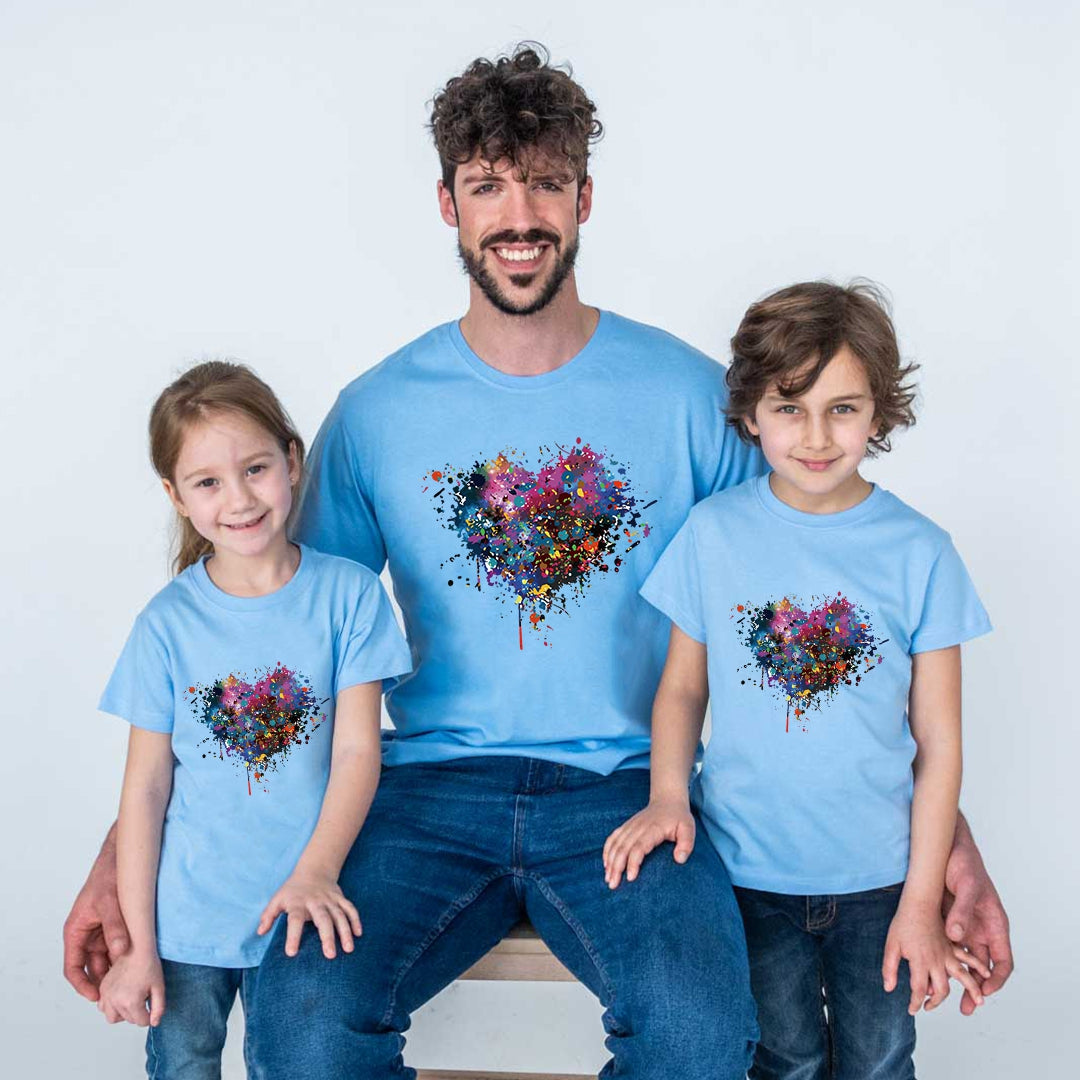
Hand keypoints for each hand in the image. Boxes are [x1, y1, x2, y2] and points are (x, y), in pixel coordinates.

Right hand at [63, 831, 129, 1000]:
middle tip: (121, 994)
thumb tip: (121, 951)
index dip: (82, 985)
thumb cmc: (108, 877)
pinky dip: (127, 956)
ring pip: (108, 959)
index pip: (73, 968)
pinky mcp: (116, 927)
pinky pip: (119, 947)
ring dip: (118, 970)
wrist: (123, 857)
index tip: (96, 997)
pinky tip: (140, 964)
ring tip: (132, 983)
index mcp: (76, 932)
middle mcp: (86, 935)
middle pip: (93, 967)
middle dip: (104, 981)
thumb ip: (115, 927)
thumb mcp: (110, 903)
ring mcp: (101, 932)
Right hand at [97, 949, 164, 1026]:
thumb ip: (159, 1008)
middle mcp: (115, 1001)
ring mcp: (106, 995)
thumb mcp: (160, 987)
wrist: (136, 947)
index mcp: (131, 1002)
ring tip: (132, 1000)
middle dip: (138, 1013)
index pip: (141, 1022)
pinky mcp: (102, 989)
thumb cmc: (149, 965)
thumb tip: (154, 1023)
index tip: (152, 1004)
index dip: (150, 1015)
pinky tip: (121, 997)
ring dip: (122, 1013)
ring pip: (113, 1017)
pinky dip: (111, 1006)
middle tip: (144, 998)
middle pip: (128, 1020)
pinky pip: (103, 1007)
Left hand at [257, 870, 361, 958]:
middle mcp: (315, 901)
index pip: (294, 920)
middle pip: (323, 919)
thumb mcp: (277, 899)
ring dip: (345, 931)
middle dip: (327, 936)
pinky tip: (359, 934)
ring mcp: (330, 900)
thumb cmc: (292, 890)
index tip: (291, 953)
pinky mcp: (340, 898)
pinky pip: (350, 909)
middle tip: (330, 955)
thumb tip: (260, 932)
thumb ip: (269, 915)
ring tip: (348, 949)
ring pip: (340, 915)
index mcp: (297, 903)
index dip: (292, 936)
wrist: (314, 870)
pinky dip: (355, 920)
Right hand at [602, 796, 695, 888]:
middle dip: (616, 867)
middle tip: (613, 885)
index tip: (631, 878)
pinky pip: (613, 838)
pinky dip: (607, 850)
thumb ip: (686, 844)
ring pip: (616, 844)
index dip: (633, 862)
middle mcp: (638, 827)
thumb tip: (679, 860)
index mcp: (653, 829)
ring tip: (608, 879)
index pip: (639, 846)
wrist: (668, 800)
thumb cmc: (679, 818)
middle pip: (623, 847)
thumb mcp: (688, 828)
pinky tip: (606, 864)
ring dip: (610, 861)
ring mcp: (630, 826)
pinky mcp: (626, 826)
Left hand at [882, 901, 986, 1015]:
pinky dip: (978, 966)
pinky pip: (968, 957)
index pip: (919, 990)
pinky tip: (986, 973)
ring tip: (978, 1002)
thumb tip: (889, 988)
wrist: (918, 899)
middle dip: (936, 1002)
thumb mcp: (891, 944)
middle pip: (941, 989)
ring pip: (963, 976)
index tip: (912, 1009)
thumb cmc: (904, 921)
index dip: (915, 1002)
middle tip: (928, 1007)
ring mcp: (948, 952)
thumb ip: (889, 967)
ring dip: (971, 990)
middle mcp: (937, 960)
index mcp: (920, 961)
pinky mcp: (953, 944)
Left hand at [943, 825, 1013, 1013]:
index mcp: (994, 925)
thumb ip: (961, 911)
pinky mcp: (946, 921)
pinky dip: (941, 959)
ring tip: (943, 996)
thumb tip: (954, 935)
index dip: (996, 980)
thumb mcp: (967, 887)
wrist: (946, 847)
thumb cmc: (965, 864)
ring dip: (956, 978)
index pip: (1002, 962)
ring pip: (962, 960)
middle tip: (965, 1008)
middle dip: (975, 989)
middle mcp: (981, 930)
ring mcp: (964, 926)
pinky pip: (946, 945)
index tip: (985, 992)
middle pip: (981, 968)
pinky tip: (929, 969)